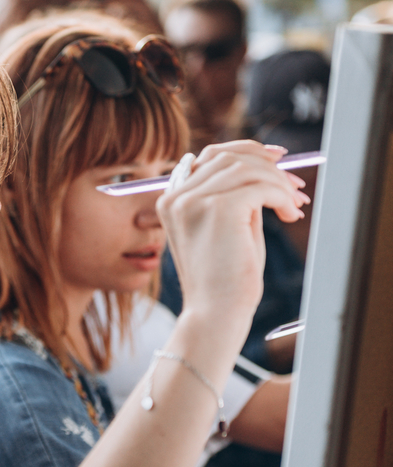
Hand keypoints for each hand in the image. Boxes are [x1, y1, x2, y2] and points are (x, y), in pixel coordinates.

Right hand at [157, 141, 308, 336]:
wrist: (215, 316)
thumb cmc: (224, 282)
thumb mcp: (226, 229)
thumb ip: (235, 197)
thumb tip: (266, 169)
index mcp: (172, 201)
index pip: (210, 156)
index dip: (246, 150)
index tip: (277, 157)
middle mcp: (177, 197)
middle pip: (229, 157)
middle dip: (267, 166)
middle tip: (295, 185)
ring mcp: (194, 201)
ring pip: (247, 168)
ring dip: (278, 183)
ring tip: (293, 205)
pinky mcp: (218, 208)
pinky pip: (260, 186)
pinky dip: (281, 195)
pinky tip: (290, 214)